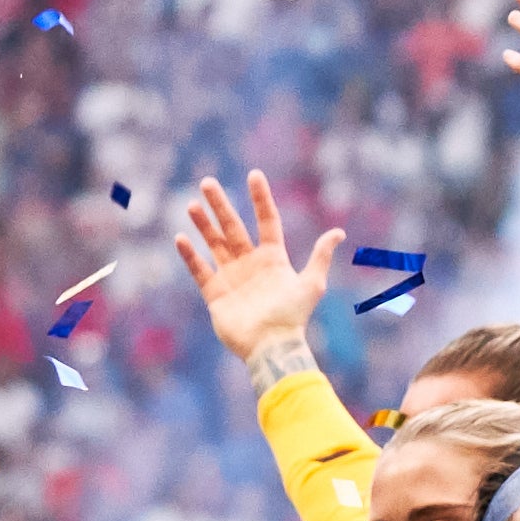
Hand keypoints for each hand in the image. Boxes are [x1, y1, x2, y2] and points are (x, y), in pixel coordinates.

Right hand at [174, 173, 343, 372]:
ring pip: (214, 244)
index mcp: (274, 259)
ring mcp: (232, 277)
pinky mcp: (215, 293)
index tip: (254, 175)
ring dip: (203, 225)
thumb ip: (320, 256)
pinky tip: (180, 238)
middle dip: (221, 205)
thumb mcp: (312, 283)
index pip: (266, 221)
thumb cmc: (293, 316)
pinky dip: (190, 255)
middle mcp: (251, 264)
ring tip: (192, 205)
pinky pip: (200, 270)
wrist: (271, 346)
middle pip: (233, 228)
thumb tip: (339, 231)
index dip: (261, 199)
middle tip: (207, 182)